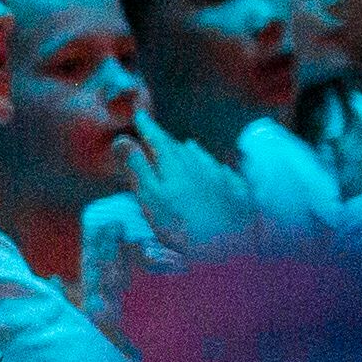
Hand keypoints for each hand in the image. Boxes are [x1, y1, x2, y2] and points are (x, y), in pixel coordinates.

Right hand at [110, 123, 261, 255]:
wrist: (233, 247)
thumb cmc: (183, 225)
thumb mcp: (151, 198)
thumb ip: (138, 168)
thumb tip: (122, 139)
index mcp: (174, 165)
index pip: (158, 139)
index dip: (148, 127)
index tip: (139, 114)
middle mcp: (199, 164)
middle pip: (179, 147)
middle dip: (166, 139)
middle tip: (156, 133)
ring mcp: (221, 177)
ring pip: (202, 157)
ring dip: (190, 150)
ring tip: (184, 146)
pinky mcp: (238, 192)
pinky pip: (223, 172)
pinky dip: (214, 166)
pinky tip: (217, 168)